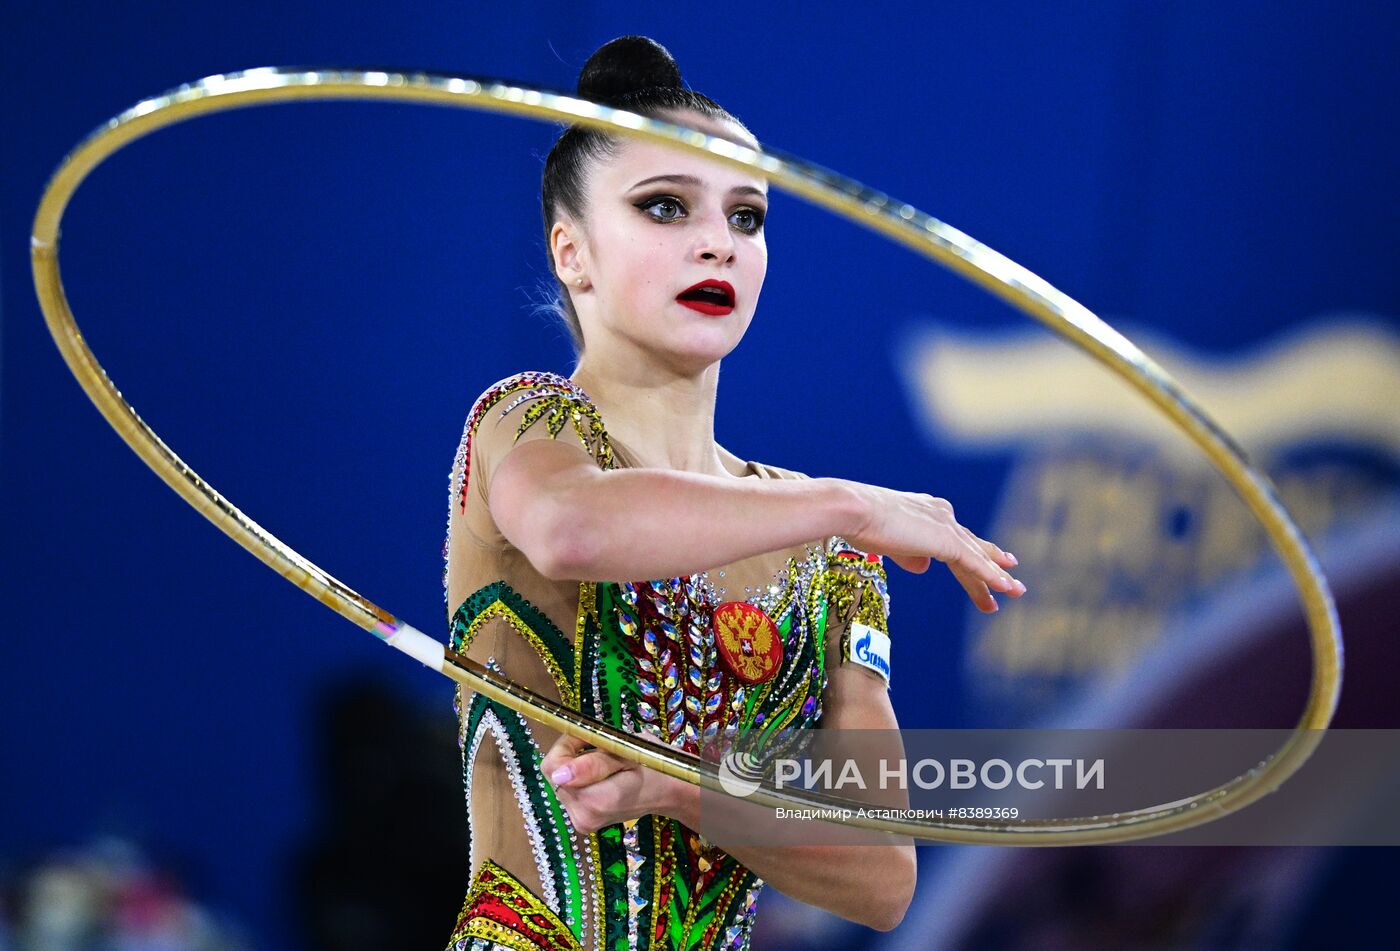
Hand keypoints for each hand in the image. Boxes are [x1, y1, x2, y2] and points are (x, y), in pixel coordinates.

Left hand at [541, 731, 691, 834]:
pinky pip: (569, 792)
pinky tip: (601, 777)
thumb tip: (558, 775)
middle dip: (573, 756)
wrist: (669, 792)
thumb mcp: (628, 753)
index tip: (589, 735)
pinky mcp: (583, 822)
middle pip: (555, 775)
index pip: (553, 768)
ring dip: (576, 768)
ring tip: (605, 764)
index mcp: (597, 801)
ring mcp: (583, 823)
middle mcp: (585, 817)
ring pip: (560, 783)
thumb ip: (593, 762)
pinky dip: (580, 780)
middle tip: (602, 747)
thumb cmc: (654, 766)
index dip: (567, 745)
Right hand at [841, 481, 1025, 612]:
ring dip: (997, 577)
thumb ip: (909, 554)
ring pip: (977, 557)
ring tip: (1016, 592)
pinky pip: (975, 563)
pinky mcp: (946, 540)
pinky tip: (1006, 588)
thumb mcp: (889, 542)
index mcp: (928, 511)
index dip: (973, 555)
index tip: (987, 569)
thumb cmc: (861, 522)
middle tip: (1009, 585)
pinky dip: (992, 576)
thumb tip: (925, 567)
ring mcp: (946, 527)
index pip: (955, 539)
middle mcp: (941, 514)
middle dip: (991, 566)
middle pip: (972, 548)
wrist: (854, 509)